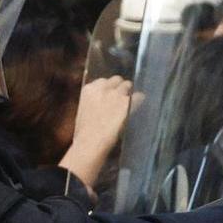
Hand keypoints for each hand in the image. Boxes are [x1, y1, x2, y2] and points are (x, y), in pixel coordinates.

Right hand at [59, 76, 134, 193]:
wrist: (91, 142)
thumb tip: (101, 103)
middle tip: (122, 99)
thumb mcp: (83, 112)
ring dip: (129, 93)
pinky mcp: (127, 102)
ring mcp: (116, 94)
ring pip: (128, 85)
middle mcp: (103, 88)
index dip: (109, 88)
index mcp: (89, 89)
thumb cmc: (84, 133)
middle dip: (120, 87)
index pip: (103, 81)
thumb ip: (93, 103)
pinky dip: (139, 100)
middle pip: (117, 80)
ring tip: (130, 103)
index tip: (111, 95)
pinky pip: (139, 96)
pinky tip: (139, 106)